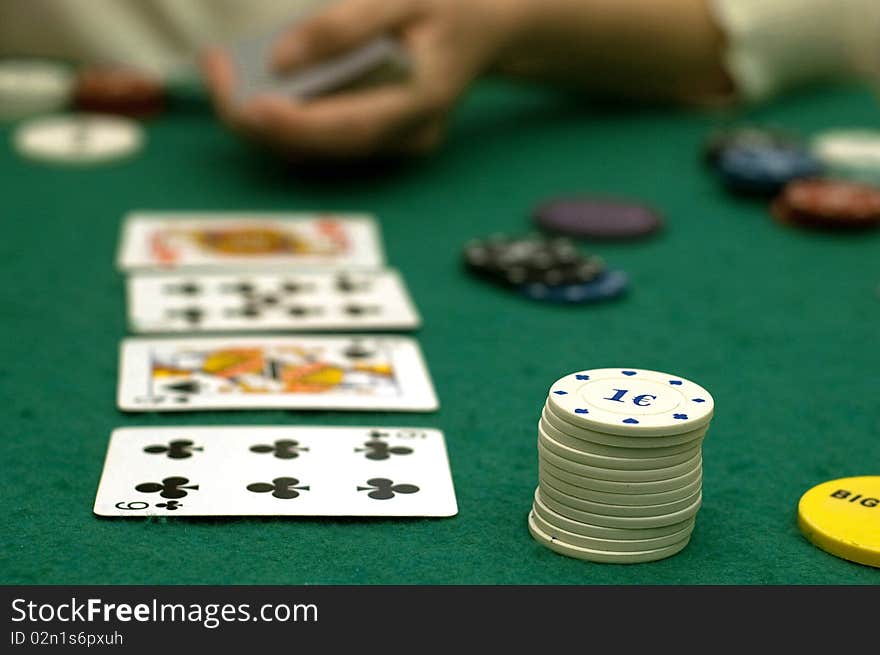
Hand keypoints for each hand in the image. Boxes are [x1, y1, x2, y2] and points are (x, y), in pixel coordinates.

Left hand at [202, 0, 522, 159]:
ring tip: (222, 69)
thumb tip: (281, 60)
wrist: (487, 27)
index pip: (349, 128)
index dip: (294, 124)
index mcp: (422, 101)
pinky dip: (283, 111)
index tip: (244, 103)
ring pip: (315, 147)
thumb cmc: (449, 4)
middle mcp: (407, 136)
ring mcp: (393, 143)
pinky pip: (322, 134)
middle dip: (259, 119)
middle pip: (323, 147)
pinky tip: (255, 79)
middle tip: (215, 72)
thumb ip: (345, 26)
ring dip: (263, 116)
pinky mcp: (378, 138)